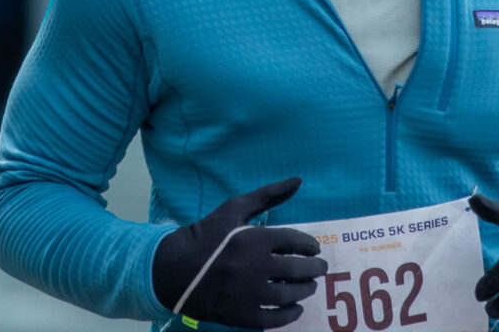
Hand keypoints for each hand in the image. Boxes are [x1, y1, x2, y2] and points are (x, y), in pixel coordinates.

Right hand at [153, 176, 327, 328]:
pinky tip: (295, 308)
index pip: (296, 242)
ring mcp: (250, 294)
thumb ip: (268, 194)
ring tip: (309, 286)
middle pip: (298, 270)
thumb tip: (298, 180)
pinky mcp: (243, 316)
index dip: (310, 245)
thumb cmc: (208, 235)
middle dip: (315, 269)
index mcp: (257, 239)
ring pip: (290, 295)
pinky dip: (290, 314)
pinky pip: (275, 319)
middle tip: (321, 269)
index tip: (315, 248)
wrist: (177, 269)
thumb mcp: (236, 208)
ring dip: (305, 290)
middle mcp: (257, 267)